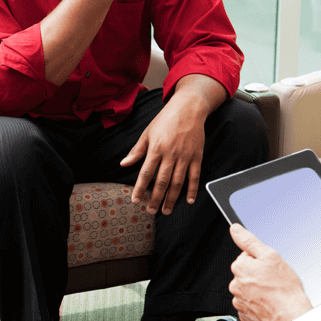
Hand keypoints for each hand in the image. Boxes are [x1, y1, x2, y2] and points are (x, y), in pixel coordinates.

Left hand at [122, 84, 216, 215]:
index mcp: (156, 148)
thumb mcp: (147, 133)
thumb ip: (137, 150)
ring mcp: (185, 157)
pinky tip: (188, 200)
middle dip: (155, 199)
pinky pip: (194, 177)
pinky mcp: (197, 157)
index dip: (140, 188)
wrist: (188, 109)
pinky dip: (192, 190)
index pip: (146, 173)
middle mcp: (170, 154)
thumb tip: (124, 163)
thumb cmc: (165, 120)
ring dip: (171, 199)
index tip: (135, 200)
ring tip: (166, 210)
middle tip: (151, 211)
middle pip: (162, 181)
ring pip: (177, 183)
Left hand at [228, 223, 312, 320]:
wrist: (290, 316)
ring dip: (258, 291)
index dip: (261, 261)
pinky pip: (250, 305)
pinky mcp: (244, 315)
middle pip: (247, 274)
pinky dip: (258, 304)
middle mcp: (235, 285)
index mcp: (239, 267)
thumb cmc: (284, 289)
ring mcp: (239, 302)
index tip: (270, 269)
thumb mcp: (270, 256)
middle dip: (259, 276)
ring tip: (273, 294)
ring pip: (248, 290)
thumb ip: (249, 241)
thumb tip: (235, 229)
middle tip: (273, 282)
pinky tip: (269, 304)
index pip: (247, 257)